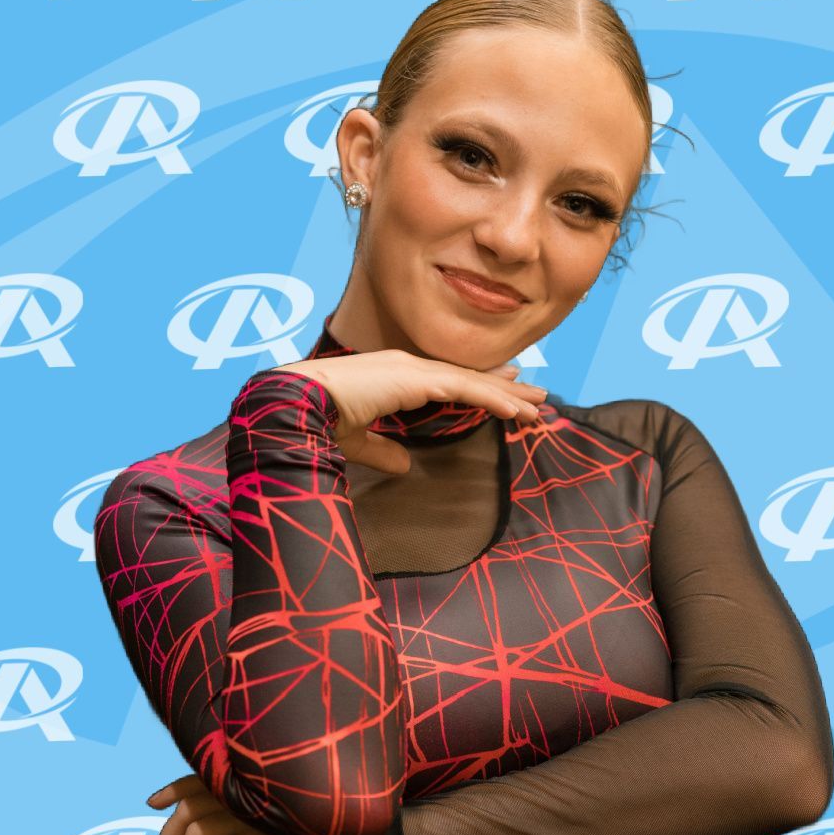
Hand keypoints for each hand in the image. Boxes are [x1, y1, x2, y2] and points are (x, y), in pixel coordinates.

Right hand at [256, 352, 546, 473]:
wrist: (295, 403)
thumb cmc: (319, 420)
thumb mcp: (359, 441)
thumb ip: (383, 452)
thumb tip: (405, 467)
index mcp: (395, 377)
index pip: (448, 379)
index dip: (480, 384)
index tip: (508, 387)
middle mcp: (408, 367)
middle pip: (467, 377)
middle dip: (504, 387)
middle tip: (536, 395)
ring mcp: (412, 369)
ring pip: (472, 381)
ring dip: (507, 394)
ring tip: (538, 405)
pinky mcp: (414, 378)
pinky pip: (463, 388)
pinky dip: (492, 397)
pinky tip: (515, 408)